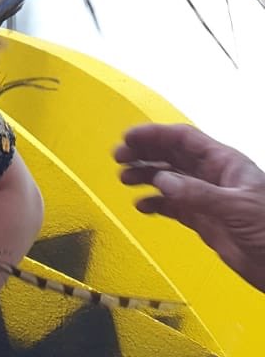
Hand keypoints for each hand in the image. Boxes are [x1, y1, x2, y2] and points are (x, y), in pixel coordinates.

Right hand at [115, 122, 264, 292]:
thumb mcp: (236, 206)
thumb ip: (198, 193)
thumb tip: (161, 181)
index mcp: (224, 163)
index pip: (184, 139)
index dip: (156, 135)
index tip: (129, 137)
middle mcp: (212, 177)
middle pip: (172, 156)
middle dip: (145, 153)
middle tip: (119, 157)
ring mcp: (207, 199)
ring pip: (169, 180)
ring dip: (146, 177)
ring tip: (125, 179)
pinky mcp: (204, 221)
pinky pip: (173, 207)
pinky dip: (156, 204)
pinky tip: (142, 206)